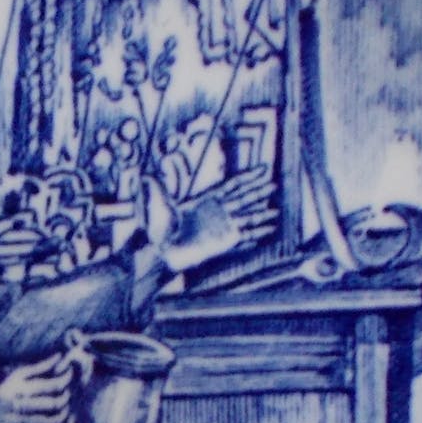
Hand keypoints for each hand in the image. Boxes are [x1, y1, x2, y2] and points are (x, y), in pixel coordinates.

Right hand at [0, 353, 73, 422]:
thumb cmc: (2, 390)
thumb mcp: (17, 376)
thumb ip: (40, 367)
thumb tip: (59, 356)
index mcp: (22, 387)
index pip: (53, 385)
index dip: (66, 380)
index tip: (70, 375)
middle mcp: (22, 404)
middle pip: (55, 403)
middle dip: (66, 399)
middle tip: (68, 394)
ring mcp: (21, 421)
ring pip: (52, 421)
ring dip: (63, 415)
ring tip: (64, 409)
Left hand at [144, 164, 279, 273]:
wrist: (160, 253)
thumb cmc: (158, 229)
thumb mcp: (157, 204)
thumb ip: (156, 189)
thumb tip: (145, 174)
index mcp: (206, 199)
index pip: (232, 185)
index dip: (248, 177)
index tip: (263, 170)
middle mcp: (217, 212)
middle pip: (244, 199)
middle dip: (259, 192)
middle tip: (274, 185)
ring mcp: (221, 228)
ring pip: (247, 218)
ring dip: (262, 215)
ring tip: (276, 212)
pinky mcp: (223, 244)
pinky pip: (244, 238)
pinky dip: (257, 235)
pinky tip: (268, 232)